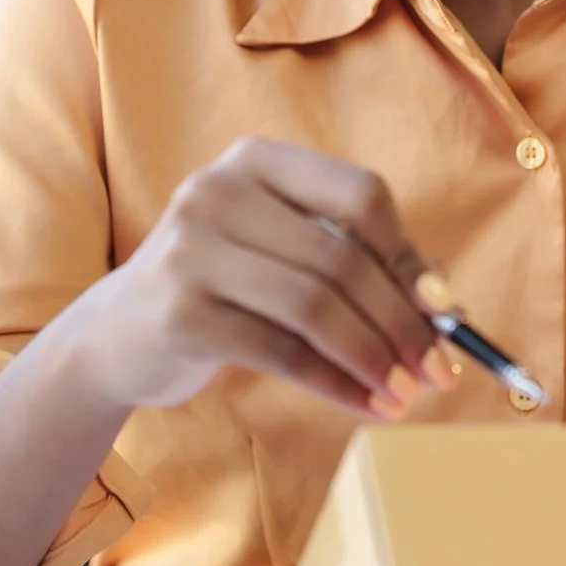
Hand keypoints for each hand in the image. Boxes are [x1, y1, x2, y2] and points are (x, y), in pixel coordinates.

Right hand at [58, 137, 456, 419]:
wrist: (120, 335)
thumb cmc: (226, 288)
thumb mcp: (286, 254)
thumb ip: (359, 262)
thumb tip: (444, 306)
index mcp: (258, 160)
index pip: (360, 195)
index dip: (408, 256)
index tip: (445, 310)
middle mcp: (219, 191)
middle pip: (342, 258)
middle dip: (402, 322)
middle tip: (439, 371)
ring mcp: (191, 248)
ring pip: (314, 306)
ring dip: (373, 357)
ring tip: (406, 394)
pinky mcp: (179, 311)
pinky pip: (280, 351)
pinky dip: (336, 384)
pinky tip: (367, 406)